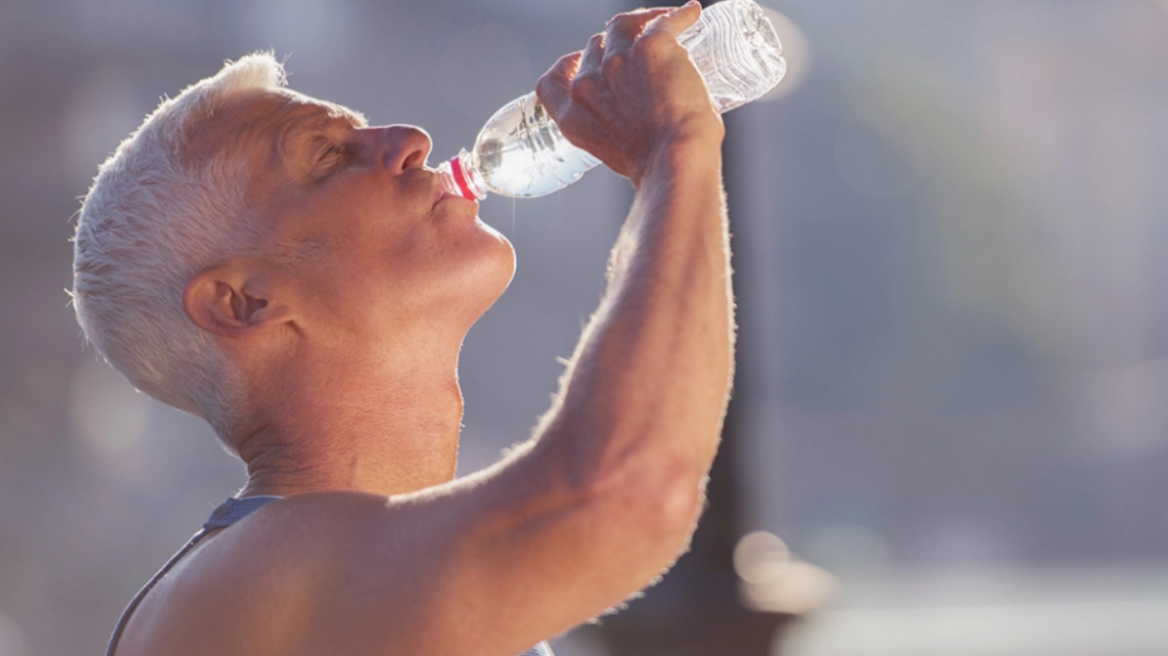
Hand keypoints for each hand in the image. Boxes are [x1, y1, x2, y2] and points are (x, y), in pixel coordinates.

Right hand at [535, 1, 724, 186]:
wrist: (674, 161)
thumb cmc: (655, 166)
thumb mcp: (614, 155)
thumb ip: (614, 133)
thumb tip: (641, 123)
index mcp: (573, 116)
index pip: (552, 82)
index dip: (566, 66)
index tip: (580, 61)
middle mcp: (588, 85)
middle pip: (594, 48)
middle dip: (615, 48)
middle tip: (642, 55)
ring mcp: (617, 61)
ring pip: (623, 26)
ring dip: (643, 22)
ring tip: (667, 24)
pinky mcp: (651, 47)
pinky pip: (663, 21)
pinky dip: (679, 16)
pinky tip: (691, 14)